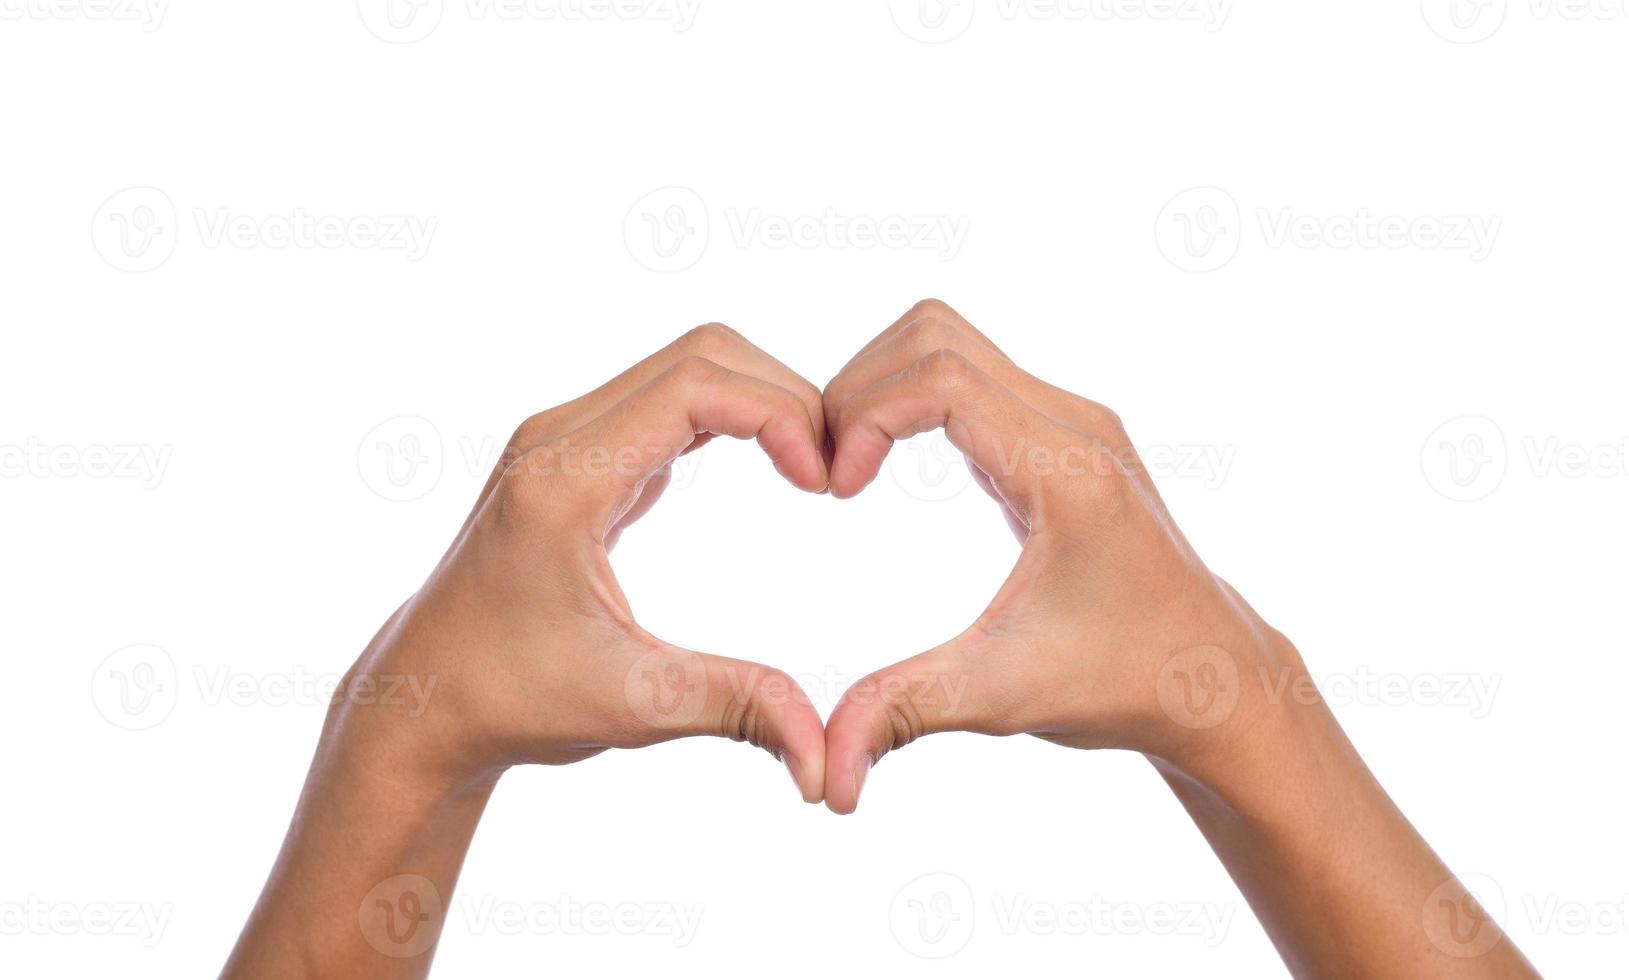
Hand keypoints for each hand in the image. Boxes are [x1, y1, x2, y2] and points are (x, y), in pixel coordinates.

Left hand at [224, 325, 834, 978]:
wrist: (424, 700)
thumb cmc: (511, 701)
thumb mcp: (632, 706)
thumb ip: (735, 707)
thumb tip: (827, 760)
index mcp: (564, 481)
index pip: (696, 385)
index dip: (781, 414)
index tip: (825, 483)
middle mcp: (558, 439)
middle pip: (700, 355)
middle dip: (784, 397)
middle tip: (835, 472)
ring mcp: (563, 440)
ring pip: (686, 369)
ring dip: (760, 403)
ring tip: (812, 471)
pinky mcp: (576, 456)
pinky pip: (667, 401)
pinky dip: (730, 418)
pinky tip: (771, 470)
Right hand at [816, 300, 1537, 978]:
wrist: (1211, 677)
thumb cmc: (1122, 682)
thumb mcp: (1002, 697)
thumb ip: (903, 713)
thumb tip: (822, 778)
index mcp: (1066, 470)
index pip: (940, 376)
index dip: (863, 415)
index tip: (834, 489)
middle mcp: (1074, 425)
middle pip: (936, 334)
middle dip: (859, 386)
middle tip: (824, 468)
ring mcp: (1071, 422)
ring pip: (950, 343)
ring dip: (881, 388)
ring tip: (846, 467)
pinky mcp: (1060, 436)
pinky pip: (969, 377)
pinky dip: (910, 402)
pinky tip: (882, 468)